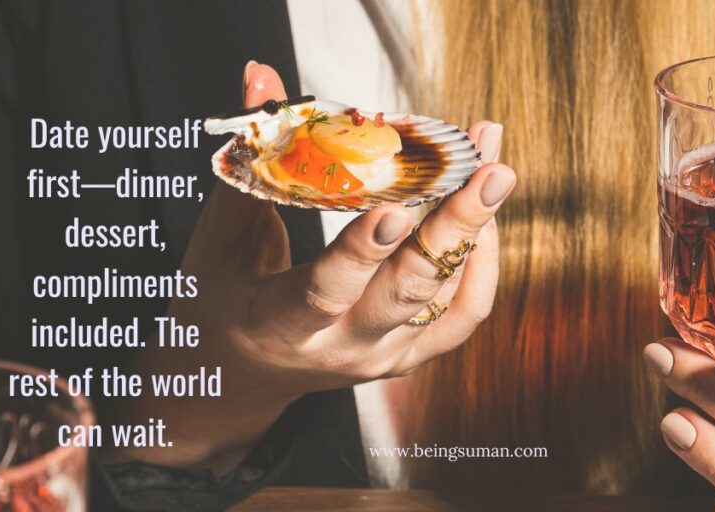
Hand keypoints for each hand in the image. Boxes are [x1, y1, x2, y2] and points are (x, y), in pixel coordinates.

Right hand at [111, 62, 513, 470]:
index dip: (363, 250)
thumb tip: (262, 75)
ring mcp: (381, 357)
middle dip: (455, 226)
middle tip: (490, 170)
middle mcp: (341, 347)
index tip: (398, 207)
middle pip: (409, 291)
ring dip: (477, 229)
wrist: (238, 373)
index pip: (327, 290)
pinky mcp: (409, 357)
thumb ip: (253, 157)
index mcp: (279, 324)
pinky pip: (463, 316)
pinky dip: (483, 267)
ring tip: (492, 166)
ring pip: (446, 299)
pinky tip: (486, 217)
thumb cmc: (222, 297)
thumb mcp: (222, 233)